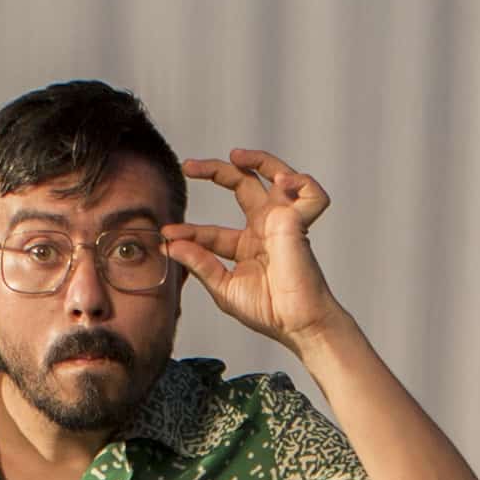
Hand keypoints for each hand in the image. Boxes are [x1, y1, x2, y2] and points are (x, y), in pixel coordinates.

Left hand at [175, 148, 347, 350]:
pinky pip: (311, 193)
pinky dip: (301, 182)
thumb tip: (172, 245)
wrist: (296, 324)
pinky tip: (282, 182)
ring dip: (259, 158)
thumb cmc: (268, 311)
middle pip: (242, 184)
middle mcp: (265, 228)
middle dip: (215, 170)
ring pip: (277, 174)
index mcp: (247, 245)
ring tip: (236, 155)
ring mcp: (283, 222)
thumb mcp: (224, 288)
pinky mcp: (299, 222)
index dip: (189, 231)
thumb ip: (200, 264)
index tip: (167, 234)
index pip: (212, 230)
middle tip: (189, 166)